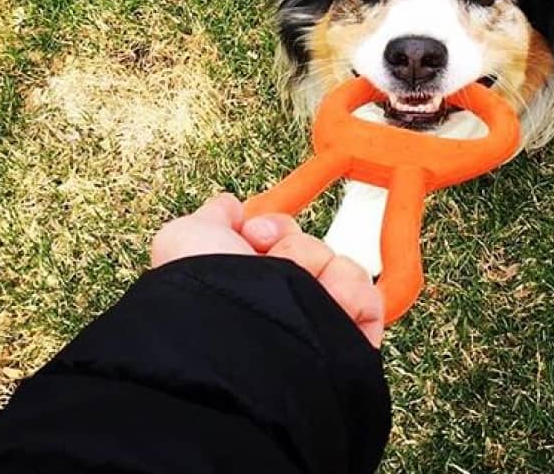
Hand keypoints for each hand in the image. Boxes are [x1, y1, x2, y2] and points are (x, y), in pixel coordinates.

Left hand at [151, 193, 383, 347]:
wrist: (234, 346)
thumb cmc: (205, 297)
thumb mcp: (185, 239)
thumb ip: (210, 217)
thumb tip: (229, 207)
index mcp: (249, 282)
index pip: (284, 237)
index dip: (274, 228)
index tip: (255, 236)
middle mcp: (283, 302)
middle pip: (314, 248)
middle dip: (297, 249)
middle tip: (274, 269)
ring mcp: (317, 321)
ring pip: (343, 268)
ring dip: (326, 272)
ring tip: (306, 296)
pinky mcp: (347, 340)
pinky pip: (368, 296)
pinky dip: (353, 296)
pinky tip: (332, 306)